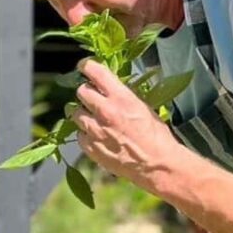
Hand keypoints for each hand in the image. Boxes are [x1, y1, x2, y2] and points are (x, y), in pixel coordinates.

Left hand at [72, 59, 180, 192]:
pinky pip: (79, 135)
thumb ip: (123, 95)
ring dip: (83, 113)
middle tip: (91, 97)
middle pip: (81, 92)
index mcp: (121, 97)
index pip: (95, 72)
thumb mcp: (144, 107)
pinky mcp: (91, 148)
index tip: (84, 67)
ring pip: (75, 113)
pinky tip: (95, 136)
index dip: (86, 66)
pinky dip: (85, 134)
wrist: (157, 165)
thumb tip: (110, 88)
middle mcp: (105, 111)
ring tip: (93, 118)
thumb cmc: (156, 136)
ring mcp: (95, 131)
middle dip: (86, 92)